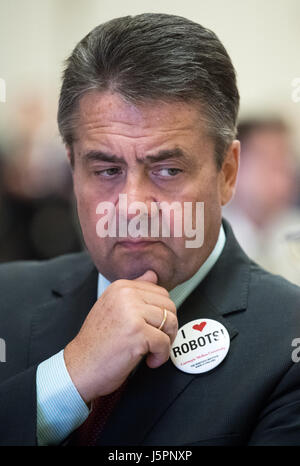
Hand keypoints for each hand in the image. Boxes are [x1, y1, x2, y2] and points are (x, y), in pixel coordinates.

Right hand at [64, 270, 177, 402]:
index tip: (151, 327)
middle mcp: (126, 295)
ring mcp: (132, 312)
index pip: (160, 292)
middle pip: (169, 306)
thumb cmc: (97, 343)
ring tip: (151, 350)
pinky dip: (161, 356)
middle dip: (167, 326)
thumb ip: (134, 291)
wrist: (81, 367)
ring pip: (170, 322)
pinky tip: (149, 360)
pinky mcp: (138, 332)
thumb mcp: (112, 307)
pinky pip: (165, 342)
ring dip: (166, 341)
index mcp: (121, 287)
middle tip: (155, 340)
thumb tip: (153, 275)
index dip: (161, 313)